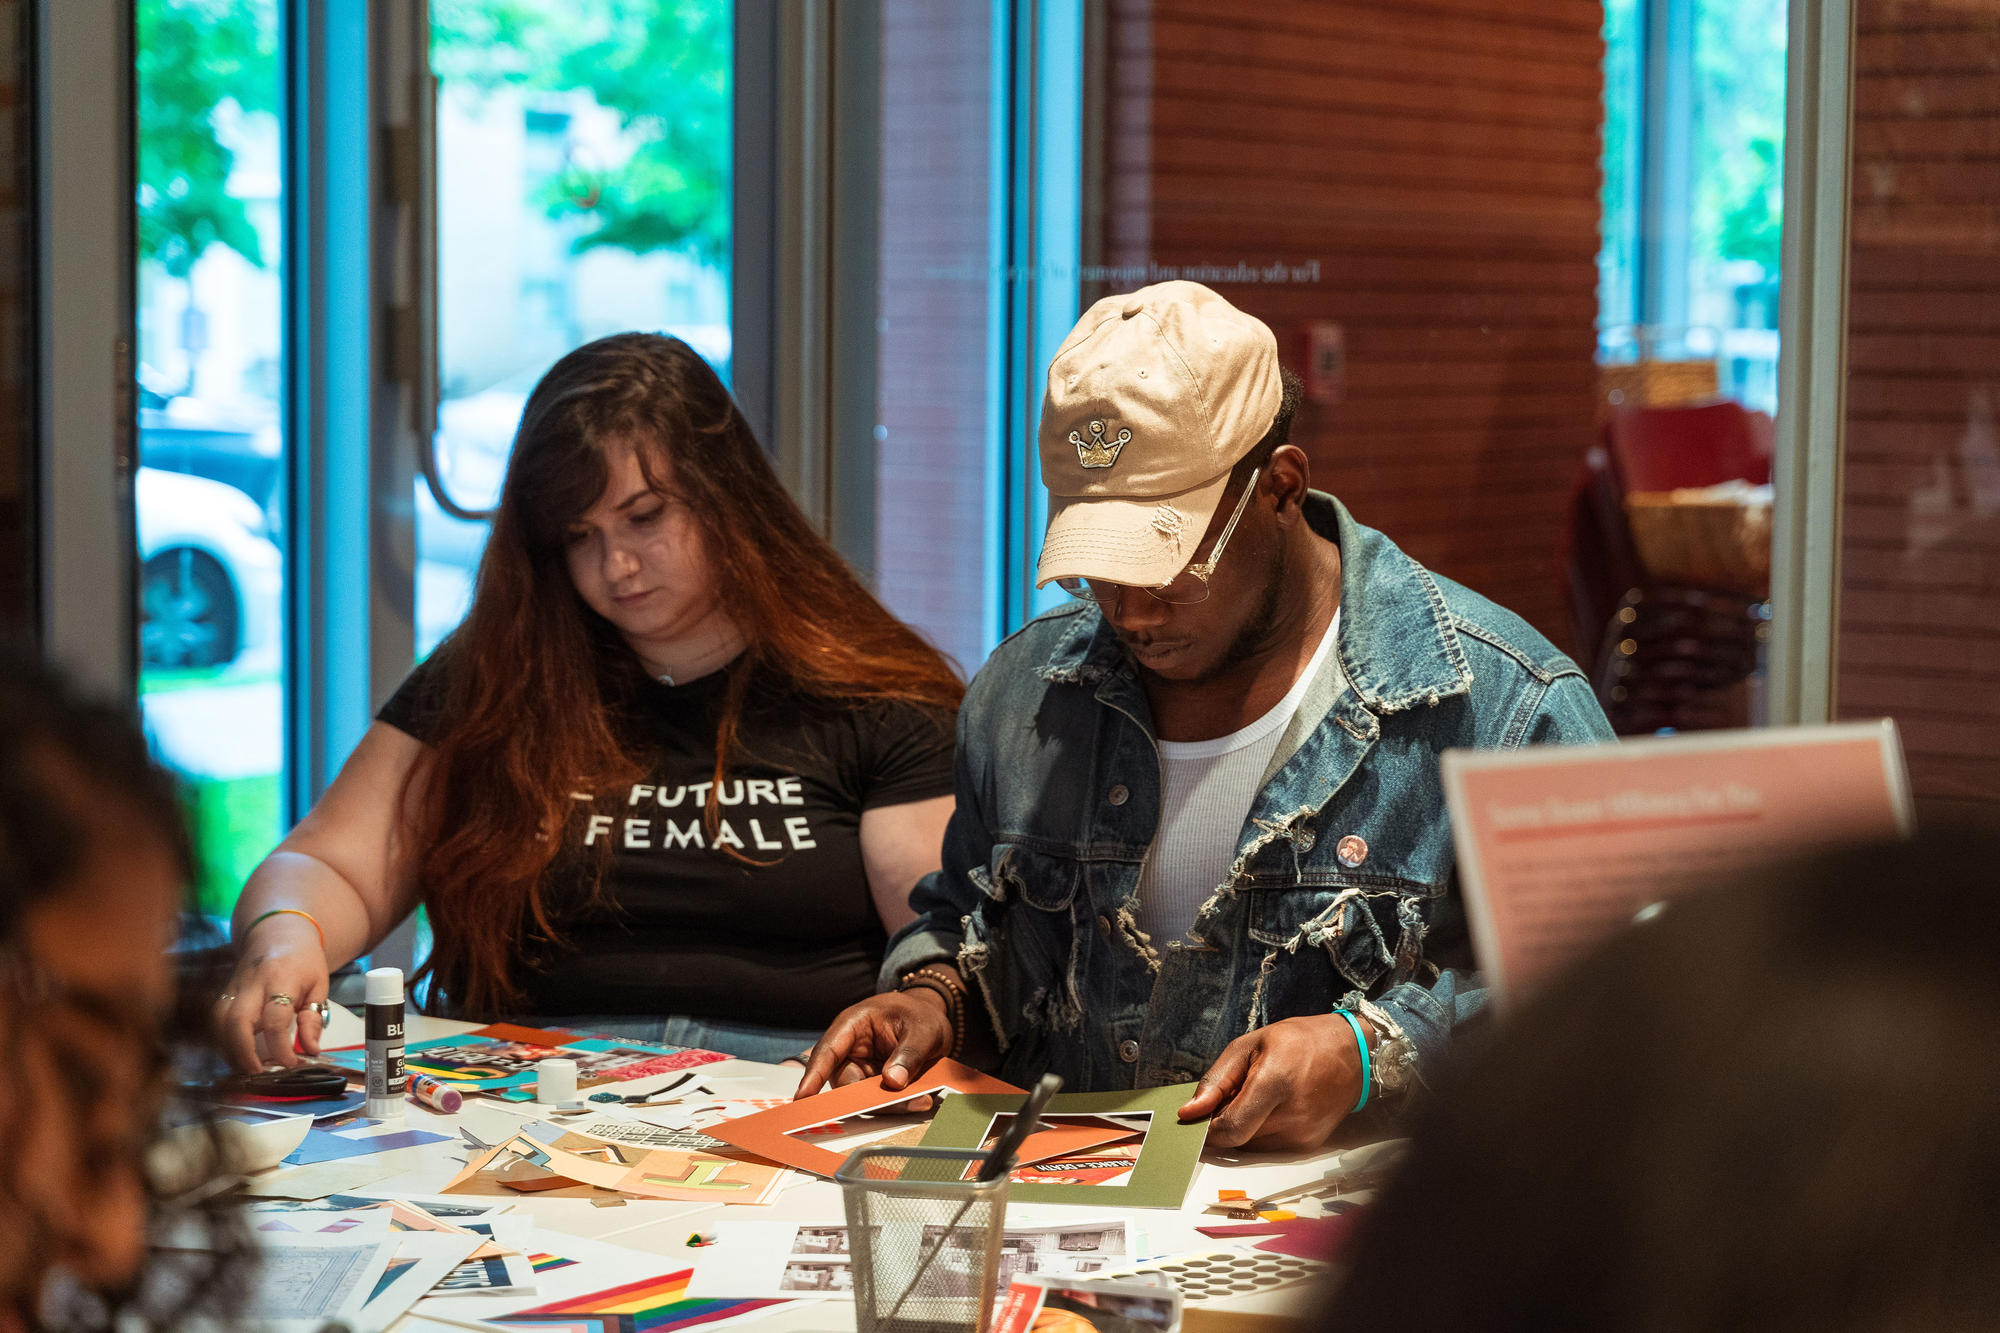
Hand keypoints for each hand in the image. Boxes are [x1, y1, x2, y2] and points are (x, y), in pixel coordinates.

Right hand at [212, 917, 331, 1071]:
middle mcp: (252, 983)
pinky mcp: (223, 993)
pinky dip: (221, 1041)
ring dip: (228, 1049)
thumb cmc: (303, 960)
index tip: (290, 1064)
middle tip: (256, 1074)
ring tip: (244, 1069)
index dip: (280, 1045)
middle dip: (242, 1052)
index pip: (275, 1017)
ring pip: (219, 1021)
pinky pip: (215, 1020)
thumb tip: (310, 1050)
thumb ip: (314, 1018)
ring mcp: (234, 987)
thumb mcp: (320, 985)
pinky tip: (234, 1055)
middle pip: (237, 1020)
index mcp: (282, 979)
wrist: (278, 932)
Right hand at [794, 989, 953, 1098]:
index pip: (828, 1051)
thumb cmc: (921, 1016)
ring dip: (887, 1104)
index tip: (802, 1097)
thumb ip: (910, 1053)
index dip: (814, 1075)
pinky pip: (877, 1100)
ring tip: (920, 1100)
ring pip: (861, 1097)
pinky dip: (895, 1104)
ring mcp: (861, 1068)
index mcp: (853, 1025)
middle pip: (846, 1082)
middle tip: (902, 1104)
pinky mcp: (872, 1084)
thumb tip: (893, 1081)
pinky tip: (918, 1100)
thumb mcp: (924, 1029)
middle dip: (867, 1099)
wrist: (932, 1019)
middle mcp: (850, 1049)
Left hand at [1177, 1013, 1367, 1150]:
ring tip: (1257, 1097)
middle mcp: (1292, 1115)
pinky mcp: (1309, 1144)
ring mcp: (1303, 1134)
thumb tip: (1190, 1113)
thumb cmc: (1299, 1041)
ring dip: (1243, 1127)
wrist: (1352, 1052)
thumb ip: (1217, 1080)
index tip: (1196, 1119)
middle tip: (1231, 1096)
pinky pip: (1269, 1146)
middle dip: (1224, 1122)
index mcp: (1275, 1083)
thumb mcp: (1250, 1044)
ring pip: (1251, 1145)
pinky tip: (1273, 1107)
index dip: (1206, 1129)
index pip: (1230, 1128)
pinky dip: (1261, 1131)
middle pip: (1238, 1138)